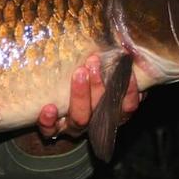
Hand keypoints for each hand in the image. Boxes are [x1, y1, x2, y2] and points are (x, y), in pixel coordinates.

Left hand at [15, 54, 144, 154]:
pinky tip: (49, 108)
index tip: (127, 71)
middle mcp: (94, 123)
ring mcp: (73, 128)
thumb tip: (124, 47)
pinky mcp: (51, 131)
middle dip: (99, 85)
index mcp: (110, 112)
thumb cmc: (80, 84)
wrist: (50, 110)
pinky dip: (49, 121)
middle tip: (93, 62)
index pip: (126, 107)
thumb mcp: (96, 75)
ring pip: (80, 120)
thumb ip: (108, 66)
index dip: (130, 92)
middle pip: (102, 110)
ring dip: (80, 96)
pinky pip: (50, 130)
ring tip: (78, 73)